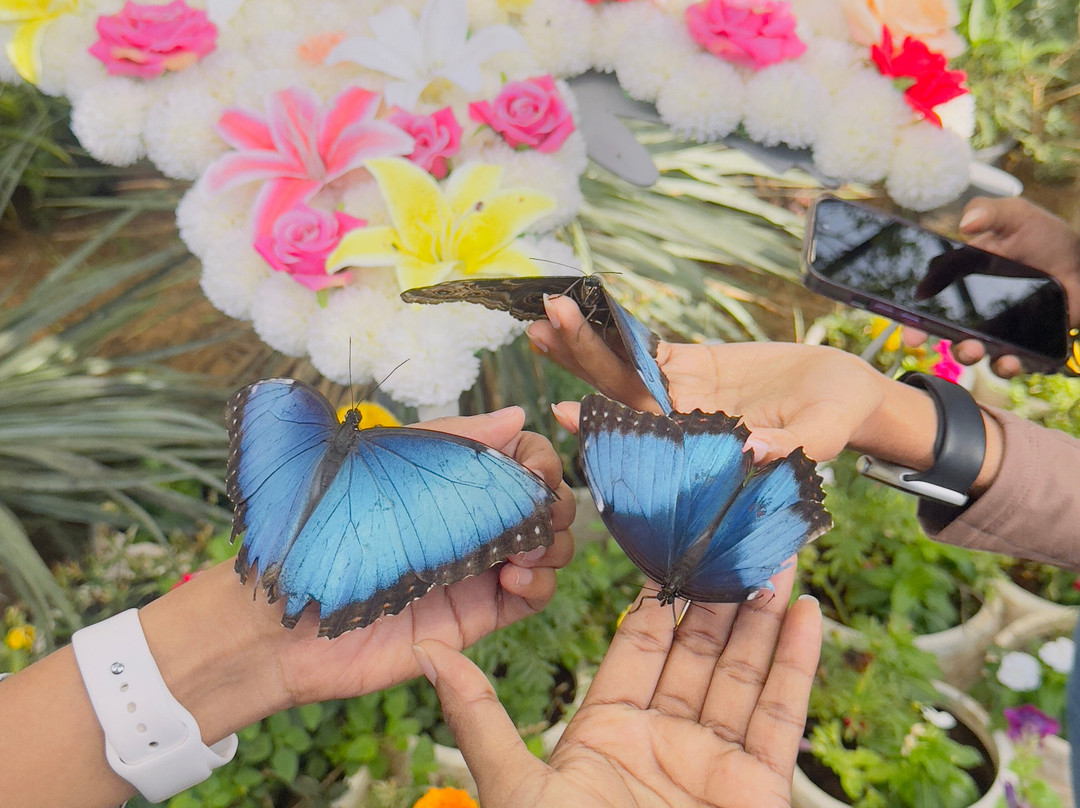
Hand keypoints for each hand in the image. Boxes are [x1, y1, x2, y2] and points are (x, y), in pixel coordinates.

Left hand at [138, 406, 574, 741]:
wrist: (282, 618)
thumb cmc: (319, 530)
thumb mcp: (385, 465)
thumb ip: (453, 443)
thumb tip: (517, 415)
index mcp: (449, 479)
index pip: (520, 460)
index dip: (540, 461)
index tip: (535, 471)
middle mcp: (469, 520)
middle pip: (543, 504)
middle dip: (554, 502)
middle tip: (538, 511)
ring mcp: (476, 567)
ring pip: (548, 548)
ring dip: (554, 542)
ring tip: (524, 549)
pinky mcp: (476, 615)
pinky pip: (533, 596)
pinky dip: (541, 582)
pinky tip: (516, 575)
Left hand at [415, 565, 821, 807]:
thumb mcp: (516, 788)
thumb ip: (480, 718)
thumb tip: (427, 654)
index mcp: (605, 731)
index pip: (638, 646)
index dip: (657, 598)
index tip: (671, 547)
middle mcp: (662, 739)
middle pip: (696, 651)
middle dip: (717, 596)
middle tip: (735, 539)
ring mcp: (712, 762)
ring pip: (742, 674)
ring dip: (763, 618)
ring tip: (776, 560)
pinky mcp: (756, 788)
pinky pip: (780, 716)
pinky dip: (798, 666)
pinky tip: (808, 616)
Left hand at [529, 294, 899, 464]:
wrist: (844, 393)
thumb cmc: (837, 421)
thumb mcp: (823, 436)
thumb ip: (790, 448)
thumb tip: (751, 453)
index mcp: (701, 449)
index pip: (643, 439)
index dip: (601, 425)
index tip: (563, 409)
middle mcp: (680, 423)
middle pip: (618, 393)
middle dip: (580, 361)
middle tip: (542, 328)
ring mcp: (681, 391)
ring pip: (623, 367)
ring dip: (585, 341)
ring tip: (546, 312)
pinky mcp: (690, 364)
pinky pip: (646, 345)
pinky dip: (617, 326)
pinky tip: (587, 304)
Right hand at [928, 196, 1079, 376]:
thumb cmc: (1045, 236)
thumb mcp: (1014, 215)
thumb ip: (989, 211)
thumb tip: (965, 224)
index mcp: (963, 281)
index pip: (930, 305)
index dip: (915, 323)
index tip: (911, 334)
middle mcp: (976, 310)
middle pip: (949, 336)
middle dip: (943, 344)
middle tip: (943, 344)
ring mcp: (1001, 329)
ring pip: (977, 353)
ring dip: (970, 356)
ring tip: (976, 350)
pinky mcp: (1027, 342)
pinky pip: (1013, 362)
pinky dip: (1008, 366)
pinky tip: (1011, 359)